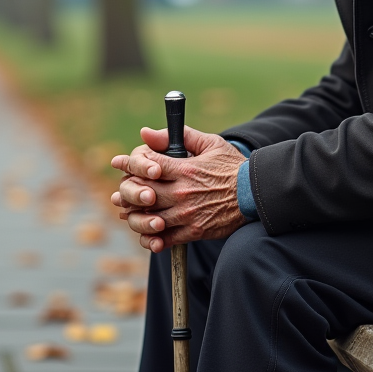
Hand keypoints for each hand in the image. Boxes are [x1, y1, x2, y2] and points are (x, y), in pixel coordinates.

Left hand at [110, 125, 247, 252]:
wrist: (255, 193)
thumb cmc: (232, 166)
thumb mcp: (210, 143)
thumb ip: (179, 136)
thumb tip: (146, 133)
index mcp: (185, 169)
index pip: (147, 165)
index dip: (128, 163)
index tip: (117, 162)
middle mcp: (182, 192)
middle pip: (142, 193)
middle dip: (127, 192)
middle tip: (119, 194)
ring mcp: (187, 214)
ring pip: (149, 218)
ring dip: (135, 217)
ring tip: (128, 214)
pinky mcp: (194, 231)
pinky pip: (165, 239)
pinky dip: (152, 238)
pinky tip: (147, 234)